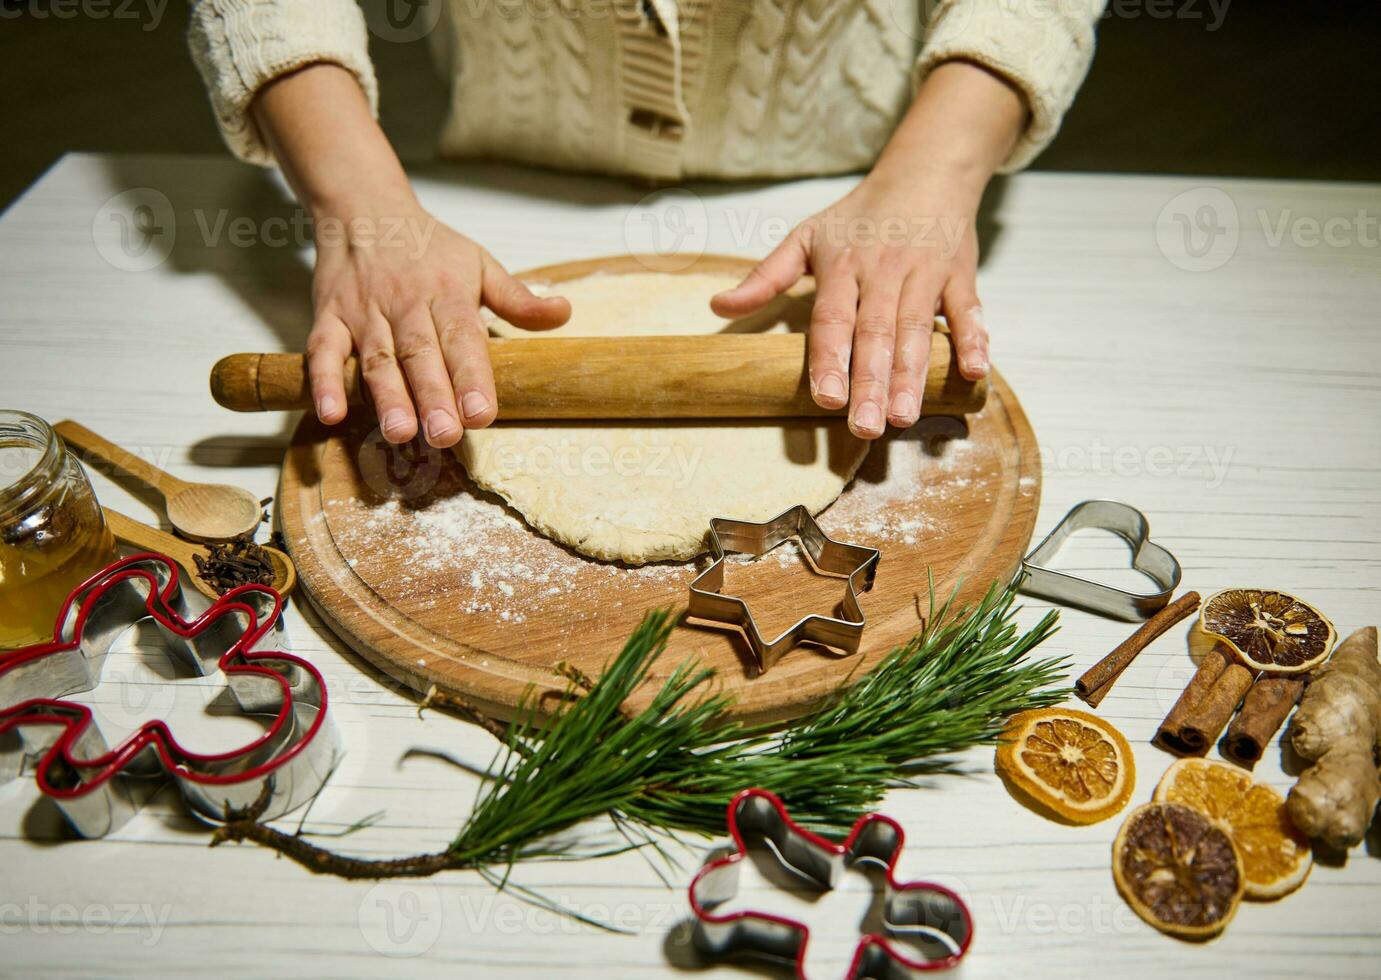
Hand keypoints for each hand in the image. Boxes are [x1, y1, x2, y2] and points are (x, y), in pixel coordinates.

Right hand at [306, 198, 569, 446]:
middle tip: (445, 434)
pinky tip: (330, 413)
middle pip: (420, 353)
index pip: (463, 338)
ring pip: (376, 358)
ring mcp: (364, 312)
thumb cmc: (428, 247)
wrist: (363, 209)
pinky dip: (324, 381)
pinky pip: (323, 350)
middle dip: (433, 396)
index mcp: (447, 293)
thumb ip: (517, 298)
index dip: (473, 376)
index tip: (483, 414)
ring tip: (400, 433)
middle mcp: (405, 303)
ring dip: (386, 397)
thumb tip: (564, 313)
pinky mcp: (329, 317)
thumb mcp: (479, 263)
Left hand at [711, 60, 1024, 439]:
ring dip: (913, 375)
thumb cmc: (860, 216)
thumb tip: (718, 307)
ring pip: (917, 329)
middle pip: (875, 333)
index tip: (826, 398)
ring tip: (906, 417)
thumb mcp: (807, 237)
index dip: (829, 358)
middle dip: (870, 383)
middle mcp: (882, 271)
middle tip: (865, 427)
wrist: (925, 173)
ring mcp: (924, 273)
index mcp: (841, 265)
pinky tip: (974, 373)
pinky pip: (968, 311)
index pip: (832, 318)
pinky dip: (974, 340)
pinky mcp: (960, 275)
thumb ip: (765, 277)